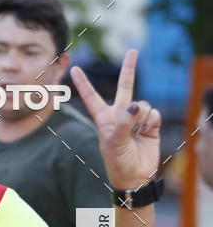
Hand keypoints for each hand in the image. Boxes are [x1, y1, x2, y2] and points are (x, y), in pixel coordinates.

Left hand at [70, 49, 160, 189]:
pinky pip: (153, 113)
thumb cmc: (117, 162)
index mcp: (104, 119)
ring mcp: (135, 118)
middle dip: (129, 68)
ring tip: (136, 134)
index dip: (84, 83)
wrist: (135, 176)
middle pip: (125, 86)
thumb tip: (136, 104)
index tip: (74, 68)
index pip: (92, 97)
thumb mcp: (114, 143)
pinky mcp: (150, 123)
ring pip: (142, 104)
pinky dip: (150, 122)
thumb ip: (124, 122)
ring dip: (141, 118)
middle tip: (133, 50)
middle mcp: (120, 115)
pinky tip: (146, 133)